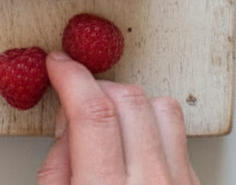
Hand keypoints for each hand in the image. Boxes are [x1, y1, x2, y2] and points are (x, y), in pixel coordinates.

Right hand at [38, 52, 199, 184]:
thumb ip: (56, 164)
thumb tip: (67, 121)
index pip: (92, 112)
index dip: (70, 76)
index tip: (59, 63)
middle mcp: (150, 183)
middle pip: (128, 100)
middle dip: (96, 87)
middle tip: (78, 99)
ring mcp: (178, 184)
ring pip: (162, 108)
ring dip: (132, 105)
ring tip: (111, 122)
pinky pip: (179, 136)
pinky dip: (154, 128)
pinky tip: (135, 142)